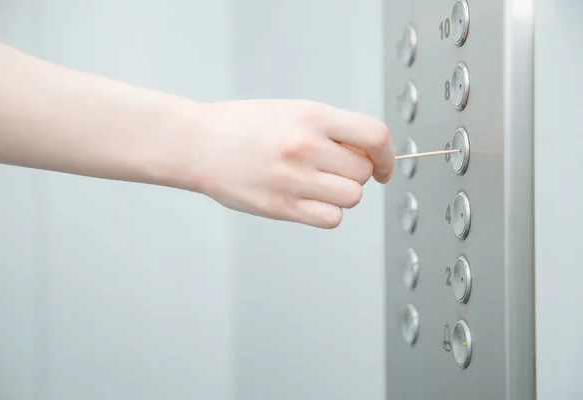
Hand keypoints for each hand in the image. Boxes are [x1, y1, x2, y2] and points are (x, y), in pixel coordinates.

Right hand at [171, 100, 394, 227]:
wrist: (198, 144)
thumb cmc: (242, 126)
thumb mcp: (291, 111)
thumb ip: (330, 129)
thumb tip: (368, 152)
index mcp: (311, 116)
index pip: (374, 135)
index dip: (387, 154)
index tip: (383, 165)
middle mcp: (305, 146)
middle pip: (362, 172)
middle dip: (355, 173)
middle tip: (332, 170)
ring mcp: (293, 179)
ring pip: (351, 197)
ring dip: (342, 194)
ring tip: (318, 185)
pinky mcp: (281, 207)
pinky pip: (330, 219)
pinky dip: (327, 213)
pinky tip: (309, 201)